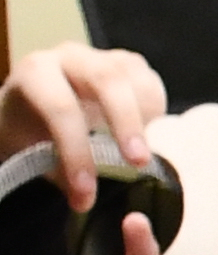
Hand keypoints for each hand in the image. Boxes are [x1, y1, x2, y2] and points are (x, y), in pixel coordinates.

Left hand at [1, 45, 166, 210]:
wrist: (33, 106)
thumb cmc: (27, 130)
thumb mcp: (26, 149)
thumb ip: (55, 168)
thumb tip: (86, 198)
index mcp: (35, 73)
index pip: (61, 108)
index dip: (76, 151)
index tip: (86, 191)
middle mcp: (70, 56)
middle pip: (107, 80)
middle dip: (125, 123)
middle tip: (138, 163)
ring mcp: (103, 55)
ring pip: (135, 78)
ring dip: (145, 119)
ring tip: (140, 155)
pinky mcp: (129, 63)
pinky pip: (151, 82)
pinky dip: (154, 111)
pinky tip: (143, 135)